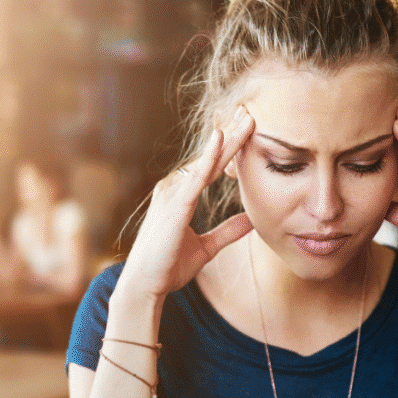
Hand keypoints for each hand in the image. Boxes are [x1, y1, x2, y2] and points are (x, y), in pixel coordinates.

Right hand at [113, 108, 254, 303]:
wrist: (145, 286)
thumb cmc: (168, 267)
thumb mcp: (206, 248)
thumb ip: (228, 232)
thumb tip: (251, 220)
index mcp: (181, 196)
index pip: (211, 166)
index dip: (230, 147)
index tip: (247, 127)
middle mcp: (174, 189)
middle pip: (209, 157)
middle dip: (231, 134)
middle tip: (249, 111)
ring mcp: (173, 195)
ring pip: (206, 161)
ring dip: (227, 139)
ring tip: (246, 118)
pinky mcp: (174, 206)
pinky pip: (196, 177)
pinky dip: (209, 158)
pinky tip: (220, 139)